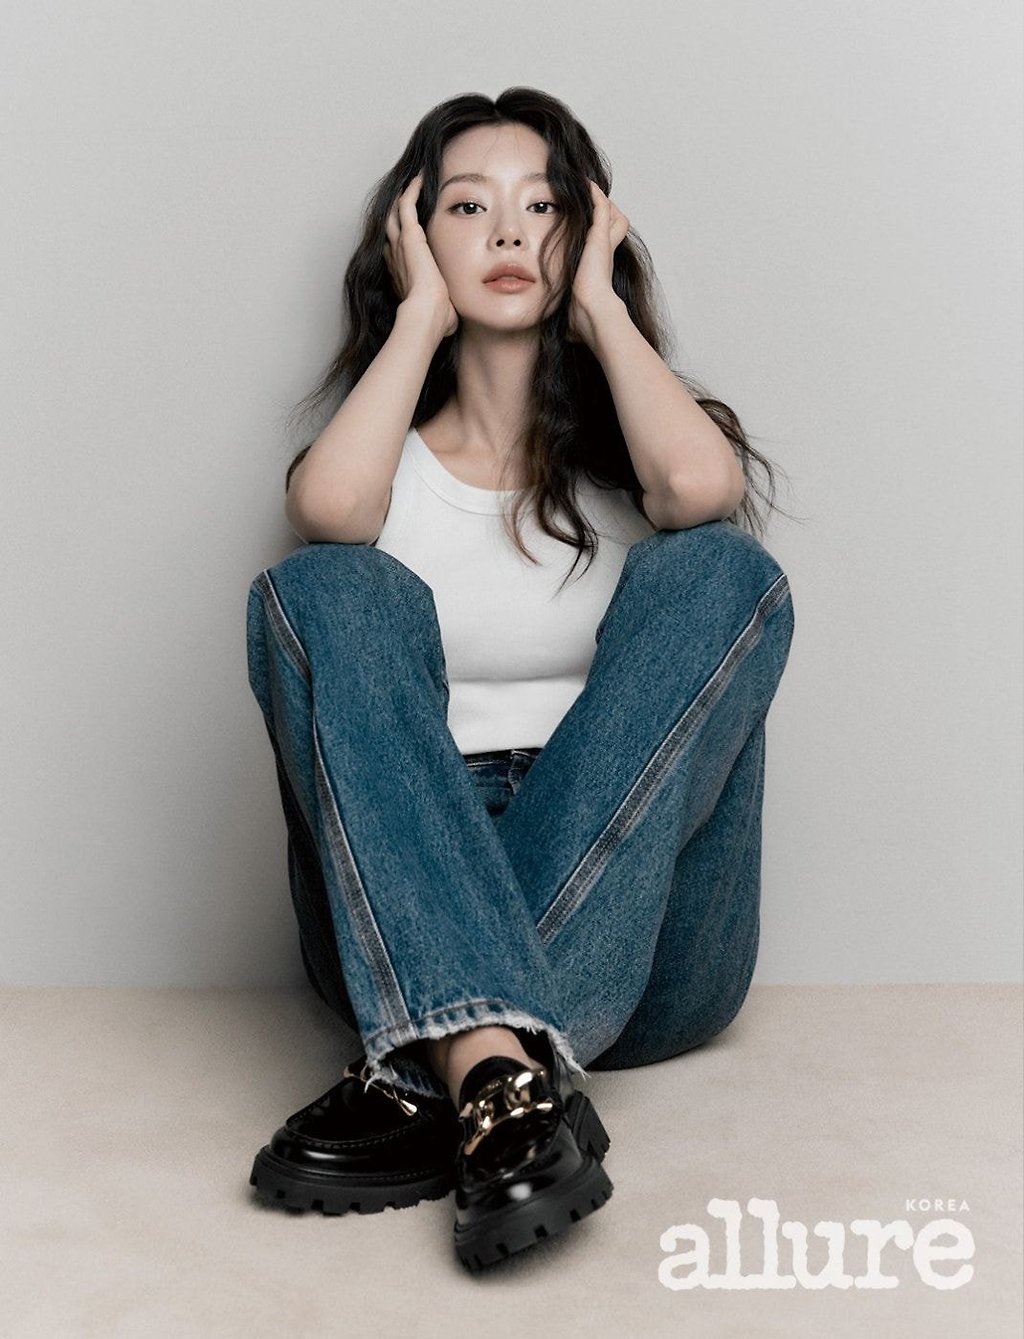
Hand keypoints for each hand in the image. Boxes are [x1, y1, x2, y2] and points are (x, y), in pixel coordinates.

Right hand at [384, 172, 458, 337]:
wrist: (426, 314)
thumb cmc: (434, 321)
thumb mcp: (441, 316)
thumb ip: (445, 314)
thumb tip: (455, 323)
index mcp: (403, 275)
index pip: (398, 252)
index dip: (402, 241)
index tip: (412, 232)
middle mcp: (397, 257)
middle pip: (392, 228)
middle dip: (397, 213)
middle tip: (407, 198)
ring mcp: (401, 245)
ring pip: (395, 213)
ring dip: (403, 196)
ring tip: (413, 182)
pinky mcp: (409, 235)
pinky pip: (406, 204)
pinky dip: (412, 190)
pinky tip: (420, 178)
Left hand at [567, 180, 629, 347]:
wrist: (592, 312)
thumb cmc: (584, 320)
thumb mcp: (576, 318)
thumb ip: (573, 321)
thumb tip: (569, 338)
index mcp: (601, 267)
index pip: (604, 242)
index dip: (599, 234)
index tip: (589, 230)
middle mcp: (606, 251)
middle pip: (611, 222)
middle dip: (601, 213)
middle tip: (589, 203)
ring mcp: (604, 241)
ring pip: (607, 211)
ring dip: (598, 201)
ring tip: (584, 187)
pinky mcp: (600, 234)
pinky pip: (598, 205)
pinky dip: (592, 193)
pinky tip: (583, 182)